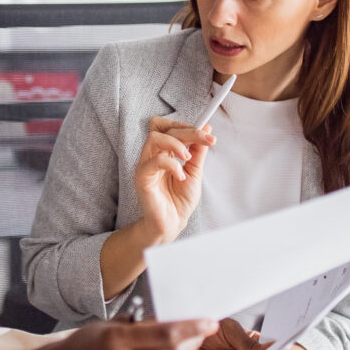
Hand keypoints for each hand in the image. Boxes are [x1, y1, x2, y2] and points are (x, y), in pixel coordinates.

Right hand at [131, 117, 213, 246]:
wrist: (173, 223)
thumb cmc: (180, 200)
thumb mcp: (195, 171)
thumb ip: (198, 151)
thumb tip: (206, 129)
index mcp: (164, 152)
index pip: (169, 128)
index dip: (186, 126)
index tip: (206, 133)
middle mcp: (152, 156)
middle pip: (164, 130)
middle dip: (189, 132)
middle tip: (206, 139)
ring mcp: (146, 165)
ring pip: (154, 138)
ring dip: (176, 143)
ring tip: (188, 158)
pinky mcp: (142, 177)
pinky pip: (154, 161)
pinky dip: (172, 165)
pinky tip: (181, 176)